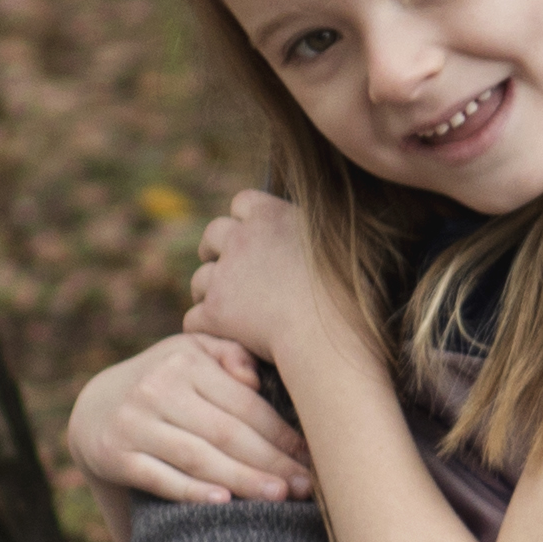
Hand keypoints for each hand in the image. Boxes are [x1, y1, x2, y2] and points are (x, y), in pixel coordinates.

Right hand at [58, 329, 313, 508]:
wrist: (95, 408)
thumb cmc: (164, 380)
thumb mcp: (190, 352)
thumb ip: (229, 354)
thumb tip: (255, 377)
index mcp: (184, 360)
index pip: (244, 403)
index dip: (280, 432)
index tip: (310, 456)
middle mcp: (157, 388)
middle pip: (226, 433)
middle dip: (271, 462)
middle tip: (305, 486)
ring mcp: (133, 422)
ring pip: (199, 457)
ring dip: (243, 480)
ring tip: (279, 496)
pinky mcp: (114, 454)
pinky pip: (160, 478)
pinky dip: (192, 491)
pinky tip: (224, 503)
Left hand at [183, 189, 367, 375]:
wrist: (329, 336)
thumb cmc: (348, 295)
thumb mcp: (345, 242)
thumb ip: (322, 226)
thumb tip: (320, 222)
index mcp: (271, 216)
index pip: (242, 203)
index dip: (246, 221)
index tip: (255, 239)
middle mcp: (241, 239)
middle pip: (212, 234)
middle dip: (216, 251)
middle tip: (231, 274)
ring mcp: (224, 276)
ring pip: (201, 279)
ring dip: (211, 292)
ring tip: (232, 311)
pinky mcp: (214, 312)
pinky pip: (194, 317)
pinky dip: (207, 328)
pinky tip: (226, 338)